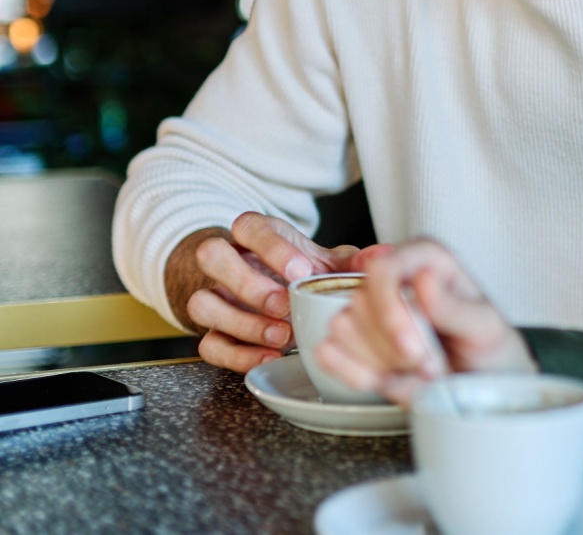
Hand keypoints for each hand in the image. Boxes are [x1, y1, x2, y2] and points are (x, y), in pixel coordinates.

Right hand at [166, 211, 385, 372]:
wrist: (279, 295)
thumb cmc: (304, 272)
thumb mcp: (327, 262)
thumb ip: (351, 260)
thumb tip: (380, 257)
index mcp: (256, 235)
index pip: (248, 226)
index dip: (271, 248)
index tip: (301, 271)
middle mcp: (228, 262)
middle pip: (211, 256)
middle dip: (247, 283)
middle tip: (284, 305)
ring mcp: (216, 297)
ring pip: (201, 303)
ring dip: (240, 321)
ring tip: (282, 335)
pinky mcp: (213, 332)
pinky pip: (208, 345)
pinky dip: (237, 355)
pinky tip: (270, 357)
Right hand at [316, 238, 534, 404]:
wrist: (479, 384)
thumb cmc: (486, 346)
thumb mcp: (485, 328)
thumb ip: (455, 307)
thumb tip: (422, 278)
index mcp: (425, 258)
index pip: (383, 268)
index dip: (391, 312)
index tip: (413, 349)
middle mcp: (392, 276)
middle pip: (361, 302)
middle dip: (395, 347)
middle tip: (432, 364)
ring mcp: (368, 306)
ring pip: (343, 328)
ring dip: (382, 362)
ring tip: (419, 369)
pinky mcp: (350, 338)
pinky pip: (328, 352)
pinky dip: (358, 374)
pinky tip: (388, 378)